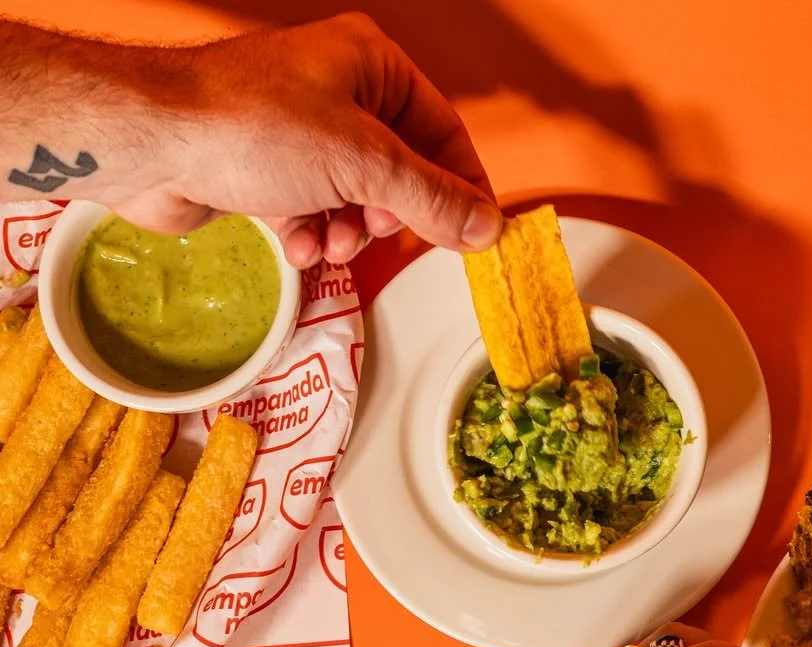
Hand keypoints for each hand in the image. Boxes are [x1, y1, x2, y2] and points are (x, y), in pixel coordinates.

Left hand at [96, 15, 501, 265]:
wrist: (151, 144)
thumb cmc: (248, 125)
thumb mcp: (364, 165)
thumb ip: (433, 199)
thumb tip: (486, 227)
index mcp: (372, 67)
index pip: (444, 134)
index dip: (464, 188)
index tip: (479, 234)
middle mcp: (340, 94)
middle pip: (402, 173)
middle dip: (391, 215)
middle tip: (379, 231)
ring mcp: (303, 133)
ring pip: (359, 200)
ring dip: (350, 231)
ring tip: (330, 239)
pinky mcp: (271, 170)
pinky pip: (317, 212)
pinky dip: (313, 234)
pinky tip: (296, 240)